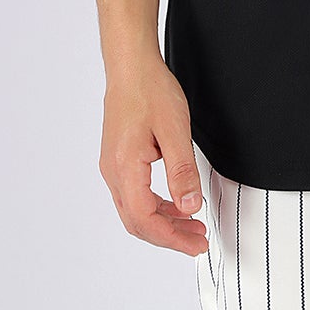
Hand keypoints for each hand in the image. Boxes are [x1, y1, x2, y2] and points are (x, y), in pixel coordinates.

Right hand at [100, 50, 209, 254]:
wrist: (131, 67)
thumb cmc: (150, 90)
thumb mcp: (175, 129)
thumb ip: (182, 170)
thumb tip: (190, 206)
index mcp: (125, 167)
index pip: (145, 219)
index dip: (172, 237)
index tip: (196, 242)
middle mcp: (113, 171)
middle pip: (137, 221)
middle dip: (169, 236)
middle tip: (198, 240)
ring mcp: (112, 167)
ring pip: (134, 211)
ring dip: (162, 222)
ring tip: (191, 224)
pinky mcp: (117, 160)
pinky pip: (133, 195)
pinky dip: (154, 206)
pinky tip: (174, 203)